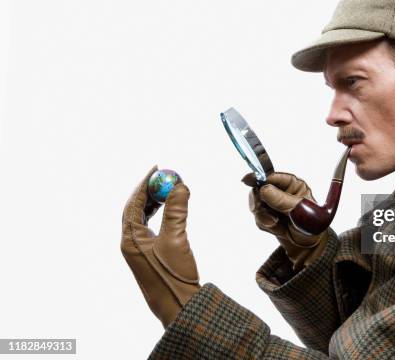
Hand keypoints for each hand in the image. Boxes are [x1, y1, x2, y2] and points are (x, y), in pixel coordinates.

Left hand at [121, 166, 199, 327]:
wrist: (178, 306)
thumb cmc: (173, 276)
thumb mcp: (176, 239)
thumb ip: (177, 211)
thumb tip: (181, 186)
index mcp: (130, 239)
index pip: (133, 203)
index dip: (144, 184)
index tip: (157, 169)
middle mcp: (131, 243)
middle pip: (136, 209)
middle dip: (151, 191)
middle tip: (165, 177)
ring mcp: (140, 250)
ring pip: (144, 218)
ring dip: (157, 203)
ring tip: (171, 190)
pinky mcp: (151, 256)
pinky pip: (152, 228)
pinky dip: (161, 215)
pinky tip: (172, 210)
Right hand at [243, 172, 328, 270]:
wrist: (308, 244)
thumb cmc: (311, 225)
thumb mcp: (300, 211)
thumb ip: (282, 200)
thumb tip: (264, 189)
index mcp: (293, 185)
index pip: (273, 176)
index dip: (259, 177)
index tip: (248, 180)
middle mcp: (281, 191)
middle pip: (259, 189)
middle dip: (260, 204)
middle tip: (268, 215)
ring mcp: (272, 203)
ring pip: (256, 205)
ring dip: (265, 218)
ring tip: (279, 225)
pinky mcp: (267, 214)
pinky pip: (257, 218)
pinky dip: (266, 226)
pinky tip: (279, 229)